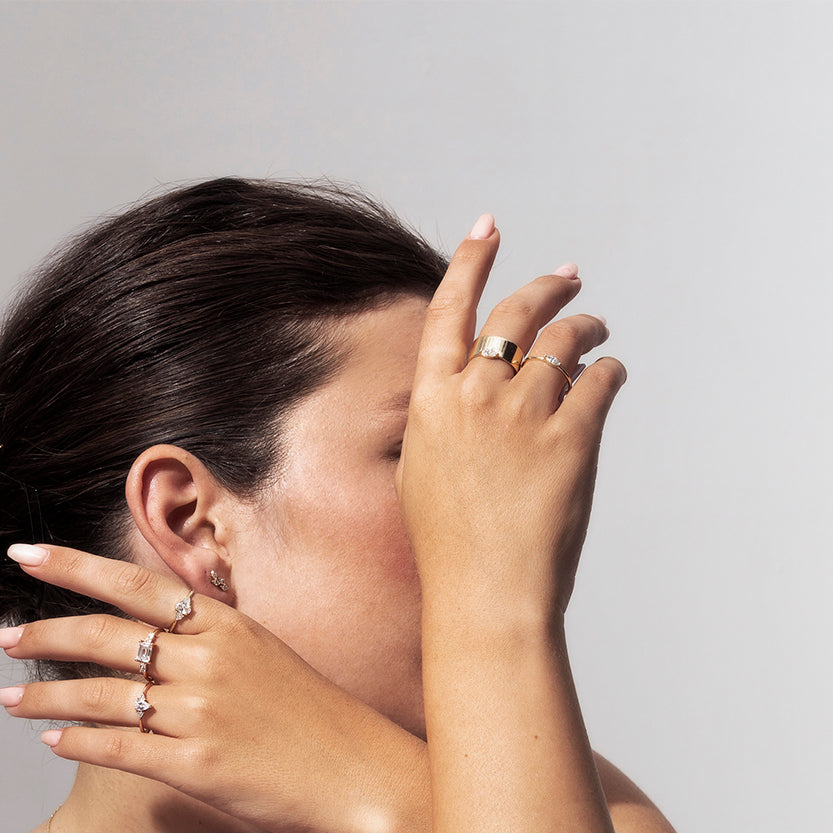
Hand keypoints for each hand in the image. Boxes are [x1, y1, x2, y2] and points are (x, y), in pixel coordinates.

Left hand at [0, 545, 428, 832]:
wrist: (355, 766)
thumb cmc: (310, 707)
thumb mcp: (264, 650)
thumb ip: (212, 631)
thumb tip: (161, 615)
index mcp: (227, 624)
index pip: (137, 585)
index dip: (76, 567)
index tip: (27, 556)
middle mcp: (210, 659)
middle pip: (109, 635)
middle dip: (47, 632)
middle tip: (6, 635)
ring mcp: (202, 711)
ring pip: (105, 694)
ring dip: (48, 694)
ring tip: (10, 697)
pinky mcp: (197, 763)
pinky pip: (121, 748)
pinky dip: (80, 741)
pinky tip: (53, 739)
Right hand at [397, 215, 625, 617]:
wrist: (484, 592)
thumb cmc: (448, 542)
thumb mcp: (421, 469)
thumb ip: (443, 419)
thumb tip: (475, 383)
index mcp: (433, 399)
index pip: (449, 309)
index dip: (469, 261)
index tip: (487, 227)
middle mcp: (477, 394)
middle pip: (516, 311)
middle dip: (546, 285)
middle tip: (568, 276)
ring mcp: (525, 414)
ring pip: (564, 340)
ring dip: (586, 326)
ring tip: (597, 327)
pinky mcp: (572, 438)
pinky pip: (601, 381)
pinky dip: (609, 372)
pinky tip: (610, 375)